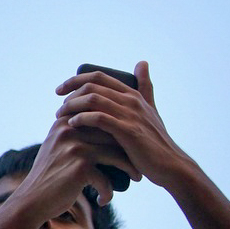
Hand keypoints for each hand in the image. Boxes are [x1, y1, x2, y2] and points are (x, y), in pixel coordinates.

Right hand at [12, 116, 140, 214]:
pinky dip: (108, 192)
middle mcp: (69, 129)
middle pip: (113, 135)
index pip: (103, 117)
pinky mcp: (80, 167)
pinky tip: (103, 200)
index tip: (132, 144)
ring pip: (116, 154)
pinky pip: (107, 178)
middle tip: (141, 162)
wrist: (31, 200)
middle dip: (131, 150)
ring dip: (130, 169)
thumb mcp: (57, 146)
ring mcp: (75, 147)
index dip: (121, 131)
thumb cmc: (49, 175)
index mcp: (65, 121)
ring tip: (136, 177)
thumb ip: (75, 131)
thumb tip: (106, 122)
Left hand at [56, 61, 188, 186]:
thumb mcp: (150, 109)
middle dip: (70, 94)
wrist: (170, 165)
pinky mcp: (128, 131)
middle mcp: (131, 100)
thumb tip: (142, 62)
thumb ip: (145, 87)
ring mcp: (130, 115)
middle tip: (59, 107)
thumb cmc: (155, 140)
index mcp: (133, 94)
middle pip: (92, 86)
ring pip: (93, 99)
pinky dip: (82, 119)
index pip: (98, 77)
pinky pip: (99, 118)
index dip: (75, 80)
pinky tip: (73, 124)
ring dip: (72, 106)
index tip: (59, 90)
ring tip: (61, 117)